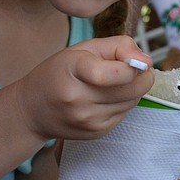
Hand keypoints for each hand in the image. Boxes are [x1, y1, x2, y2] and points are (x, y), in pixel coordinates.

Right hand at [16, 35, 153, 141]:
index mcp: (73, 70)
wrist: (33, 109)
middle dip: (142, 76)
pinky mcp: (96, 133)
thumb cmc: (59, 72)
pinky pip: (124, 114)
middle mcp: (79, 99)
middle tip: (135, 68)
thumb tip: (146, 60)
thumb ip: (119, 46)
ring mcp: (88, 120)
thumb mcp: (83, 48)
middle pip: (132, 89)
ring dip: (132, 90)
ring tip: (115, 83)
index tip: (139, 61)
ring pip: (132, 102)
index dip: (134, 66)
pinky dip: (122, 104)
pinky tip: (106, 98)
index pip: (113, 73)